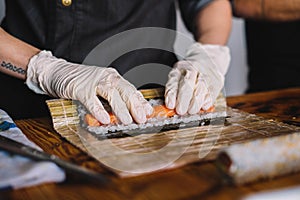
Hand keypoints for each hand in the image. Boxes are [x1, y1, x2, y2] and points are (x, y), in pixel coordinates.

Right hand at [26, 51, 152, 124]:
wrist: (57, 72)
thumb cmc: (81, 82)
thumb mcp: (101, 88)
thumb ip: (113, 98)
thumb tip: (128, 113)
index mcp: (113, 77)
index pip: (130, 89)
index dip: (141, 101)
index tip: (149, 113)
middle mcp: (106, 77)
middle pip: (124, 90)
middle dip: (135, 105)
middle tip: (142, 119)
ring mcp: (93, 81)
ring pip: (110, 94)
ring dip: (120, 108)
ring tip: (127, 121)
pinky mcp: (79, 88)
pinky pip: (90, 99)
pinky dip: (98, 109)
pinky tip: (104, 119)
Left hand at [165, 42, 229, 114]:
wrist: (209, 59)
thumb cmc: (189, 73)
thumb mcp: (178, 77)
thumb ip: (173, 90)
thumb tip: (170, 107)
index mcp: (179, 69)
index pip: (173, 81)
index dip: (171, 94)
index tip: (171, 105)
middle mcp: (192, 69)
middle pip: (187, 83)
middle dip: (183, 99)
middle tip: (181, 111)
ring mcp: (205, 74)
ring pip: (201, 87)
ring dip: (195, 102)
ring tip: (191, 111)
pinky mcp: (216, 80)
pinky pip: (212, 91)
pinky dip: (208, 100)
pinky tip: (204, 106)